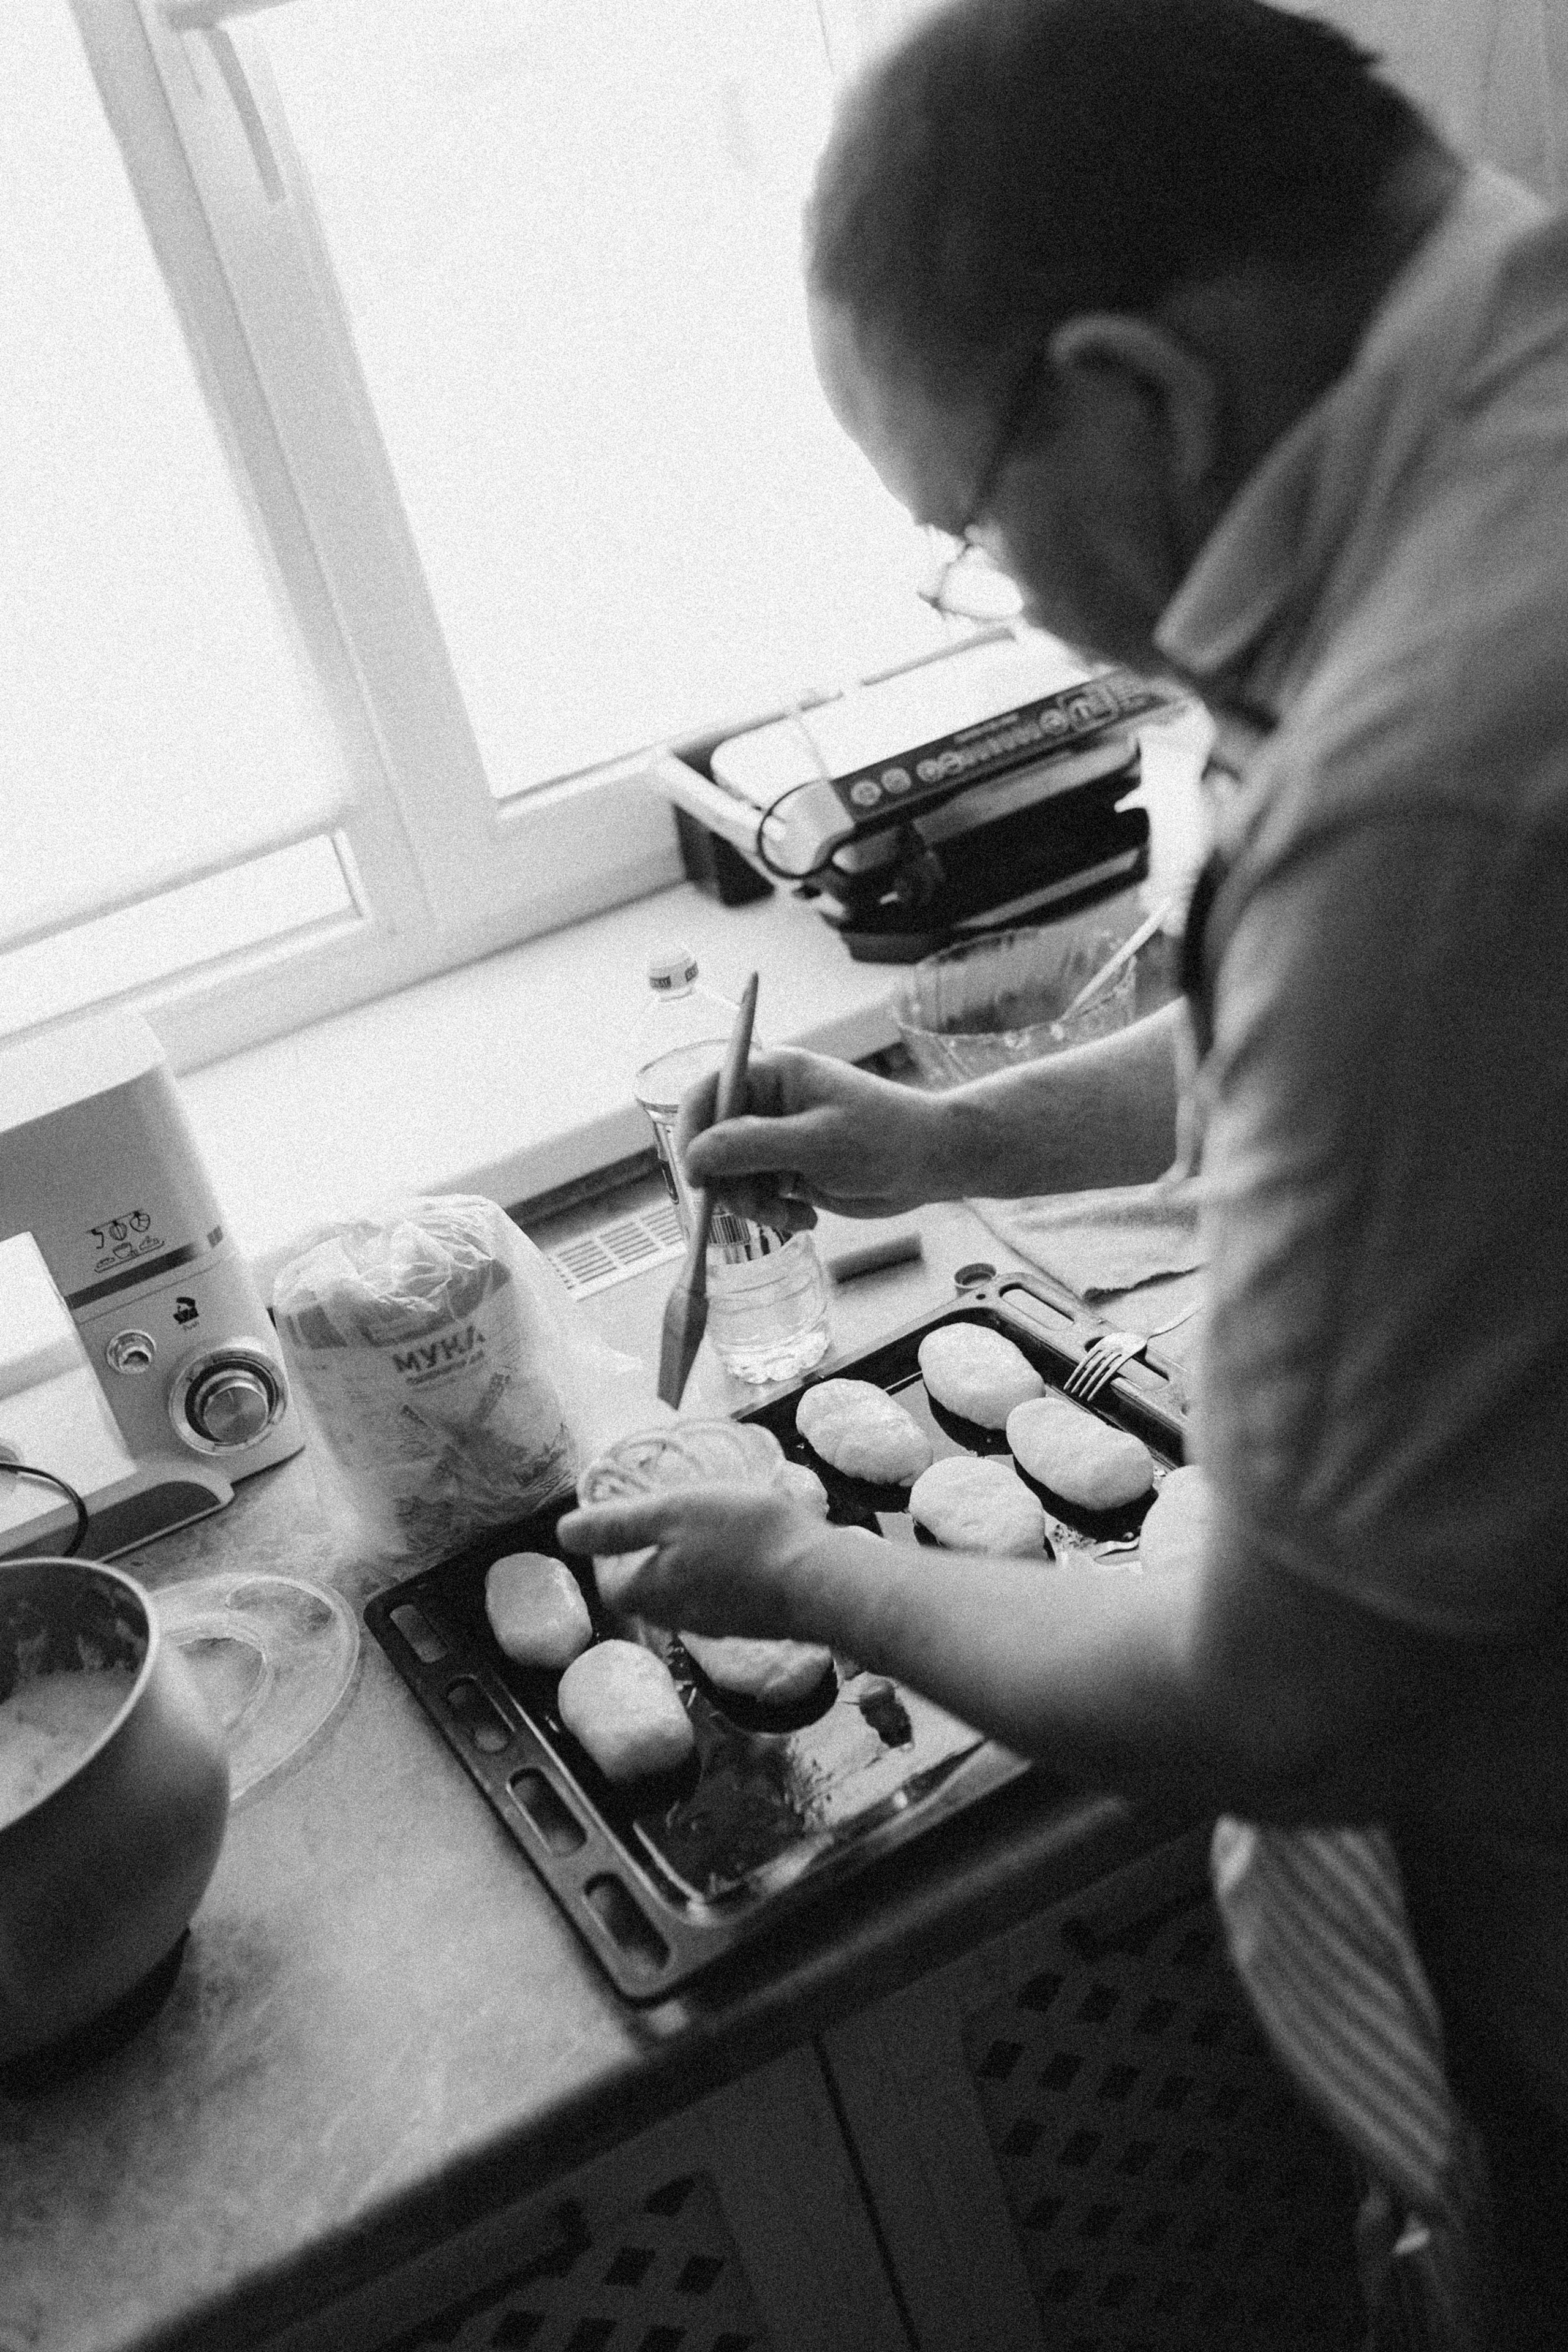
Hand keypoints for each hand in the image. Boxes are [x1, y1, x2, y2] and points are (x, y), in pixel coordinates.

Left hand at [557, 1484, 833, 1632]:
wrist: (820, 1580)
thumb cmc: (742, 1537)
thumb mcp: (672, 1512)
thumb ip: (616, 1525)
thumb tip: (562, 1533)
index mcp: (645, 1592)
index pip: (608, 1577)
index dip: (610, 1543)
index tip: (627, 1509)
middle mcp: (674, 1617)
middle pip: (644, 1586)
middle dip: (649, 1550)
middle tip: (669, 1508)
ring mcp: (715, 1624)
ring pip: (683, 1589)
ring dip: (685, 1558)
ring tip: (707, 1519)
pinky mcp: (749, 1621)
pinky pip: (719, 1593)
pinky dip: (720, 1568)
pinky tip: (743, 1544)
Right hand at [675, 1046, 947, 1231]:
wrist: (931, 1164)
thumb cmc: (884, 1138)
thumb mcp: (815, 1142)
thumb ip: (751, 1146)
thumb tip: (695, 1155)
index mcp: (772, 1074)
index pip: (707, 1094)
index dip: (692, 1134)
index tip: (697, 1177)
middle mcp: (768, 1102)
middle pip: (713, 1143)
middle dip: (728, 1182)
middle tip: (755, 1209)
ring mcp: (777, 1137)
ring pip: (731, 1176)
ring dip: (752, 1205)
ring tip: (789, 1216)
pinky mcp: (788, 1169)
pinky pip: (756, 1194)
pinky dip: (772, 1212)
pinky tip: (805, 1218)